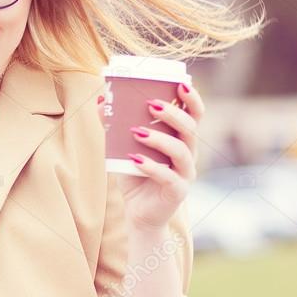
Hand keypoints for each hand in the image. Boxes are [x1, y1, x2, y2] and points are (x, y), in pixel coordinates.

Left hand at [97, 82, 204, 231]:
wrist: (138, 213)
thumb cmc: (135, 176)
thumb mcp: (123, 148)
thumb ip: (115, 126)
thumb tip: (101, 101)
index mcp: (181, 140)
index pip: (194, 116)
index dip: (192, 100)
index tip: (181, 83)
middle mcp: (188, 154)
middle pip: (190, 129)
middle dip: (173, 114)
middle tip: (151, 104)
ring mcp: (185, 174)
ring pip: (180, 151)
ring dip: (159, 139)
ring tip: (136, 132)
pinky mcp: (177, 192)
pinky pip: (168, 177)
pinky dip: (151, 167)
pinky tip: (135, 160)